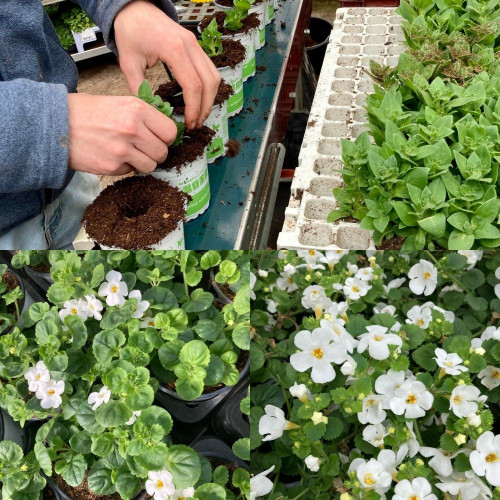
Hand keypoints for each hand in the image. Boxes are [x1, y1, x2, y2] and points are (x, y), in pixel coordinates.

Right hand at [67, 93, 177, 174]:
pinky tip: (113, 156)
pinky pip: (131, 171)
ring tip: (129, 153)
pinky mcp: (112, 166)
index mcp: (137, 109)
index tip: (159, 138)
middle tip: (143, 148)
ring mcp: (123, 150)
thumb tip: (165, 132)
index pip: (170, 132)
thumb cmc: (87, 112)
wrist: (56, 124)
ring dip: (143, 162)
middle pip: (163, 152)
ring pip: (150, 165)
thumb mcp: (119, 103)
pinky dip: (125, 167)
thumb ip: (143, 116)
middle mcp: (133, 129)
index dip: (166, 137)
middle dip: (155, 152)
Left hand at [114, 0, 220, 128]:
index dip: (193, 108)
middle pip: (209, 83)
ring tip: (199, 114)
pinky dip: (208, 87)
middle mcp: (190, 45)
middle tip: (195, 124)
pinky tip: (199, 99)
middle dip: (205, 107)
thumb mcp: (128, 62)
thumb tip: (149, 110)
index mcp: (174, 49)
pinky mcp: (196, 46)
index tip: (188, 123)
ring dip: (210, 98)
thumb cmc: (131, 31)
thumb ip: (139, 88)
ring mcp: (196, 44)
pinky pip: (210, 69)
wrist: (135, 8)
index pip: (193, 85)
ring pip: (214, 76)